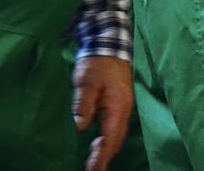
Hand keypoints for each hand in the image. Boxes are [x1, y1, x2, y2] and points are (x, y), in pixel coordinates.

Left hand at [73, 55, 133, 170]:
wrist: (110, 45)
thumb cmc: (97, 63)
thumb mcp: (86, 81)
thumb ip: (84, 104)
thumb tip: (80, 126)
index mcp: (117, 106)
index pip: (110, 137)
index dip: (101, 156)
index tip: (92, 169)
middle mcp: (123, 109)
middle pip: (116, 139)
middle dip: (105, 157)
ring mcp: (123, 106)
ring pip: (117, 134)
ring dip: (107, 150)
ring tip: (94, 163)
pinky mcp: (119, 103)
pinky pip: (115, 128)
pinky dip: (108, 140)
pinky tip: (99, 144)